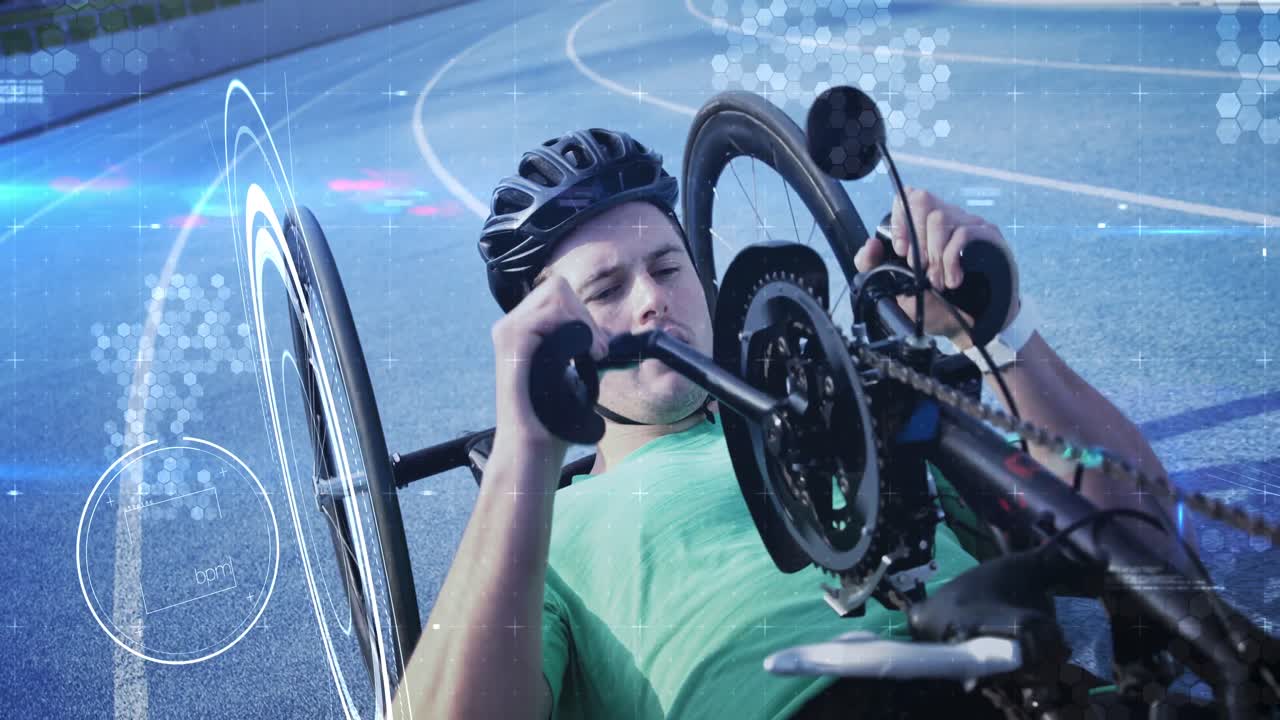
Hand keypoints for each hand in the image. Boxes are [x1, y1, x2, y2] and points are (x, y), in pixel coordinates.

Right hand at [490, 276, 609, 451]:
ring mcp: (508, 332)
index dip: (584, 315)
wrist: (532, 450)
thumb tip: (598, 334)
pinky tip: (583, 355)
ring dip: (583, 320)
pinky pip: (550, 312)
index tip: (598, 349)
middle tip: (597, 351)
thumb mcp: (568, 375)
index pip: (559, 295)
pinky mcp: (511, 342)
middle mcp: (511, 327)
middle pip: (558, 288)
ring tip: (592, 354)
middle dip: (586, 315)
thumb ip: (574, 348)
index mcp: (523, 333)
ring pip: (556, 292)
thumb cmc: (552, 421)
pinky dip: (575, 328)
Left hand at [852, 187, 1019, 348]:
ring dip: (933, 255)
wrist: (964, 323)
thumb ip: (872, 266)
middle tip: (918, 268)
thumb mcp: (893, 285)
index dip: (900, 218)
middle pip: (922, 200)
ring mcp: (967, 222)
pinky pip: (963, 233)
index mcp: (921, 223)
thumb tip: (870, 245)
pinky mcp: (987, 235)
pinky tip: (952, 279)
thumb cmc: (930, 301)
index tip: (900, 249)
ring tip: (936, 281)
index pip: (907, 196)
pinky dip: (951, 260)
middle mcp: (945, 216)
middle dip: (915, 239)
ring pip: (940, 218)